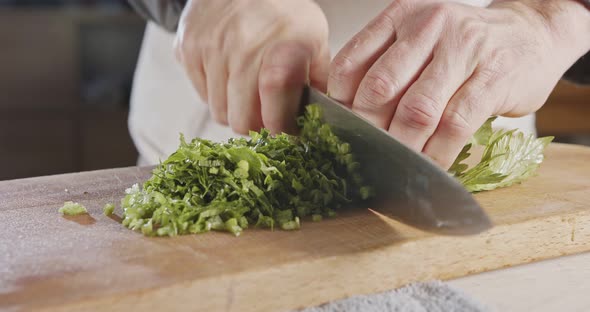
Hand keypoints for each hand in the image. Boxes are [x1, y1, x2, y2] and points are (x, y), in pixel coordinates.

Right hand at [175, 0, 329, 133]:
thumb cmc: (281, 12)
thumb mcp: (313, 37)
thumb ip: (317, 79)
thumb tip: (320, 119)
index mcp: (282, 46)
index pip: (274, 105)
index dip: (279, 125)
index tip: (283, 129)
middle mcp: (243, 47)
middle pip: (241, 120)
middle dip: (255, 126)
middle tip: (264, 115)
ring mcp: (210, 48)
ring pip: (219, 112)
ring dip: (234, 111)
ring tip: (247, 93)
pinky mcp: (187, 49)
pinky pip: (201, 95)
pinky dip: (216, 94)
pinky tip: (229, 76)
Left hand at [328, 0, 589, 167]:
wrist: (532, 33)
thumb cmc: (465, 46)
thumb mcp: (420, 39)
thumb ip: (387, 65)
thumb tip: (348, 114)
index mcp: (401, 16)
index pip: (351, 62)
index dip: (339, 102)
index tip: (342, 127)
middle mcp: (429, 26)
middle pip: (379, 87)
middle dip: (368, 129)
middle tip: (368, 151)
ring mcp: (464, 50)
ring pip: (417, 110)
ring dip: (403, 145)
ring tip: (397, 164)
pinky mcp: (493, 79)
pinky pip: (455, 126)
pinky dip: (438, 153)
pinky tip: (431, 165)